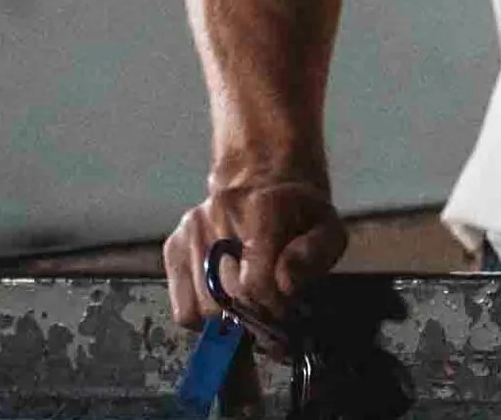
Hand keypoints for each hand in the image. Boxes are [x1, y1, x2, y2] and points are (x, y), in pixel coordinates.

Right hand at [164, 180, 346, 328]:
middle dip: (253, 315)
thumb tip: (286, 284)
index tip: (286, 308)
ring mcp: (191, 231)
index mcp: (262, 206)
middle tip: (270, 311)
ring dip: (229, 318)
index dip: (273, 306)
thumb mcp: (327, 229)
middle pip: (226, 299)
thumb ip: (315, 255)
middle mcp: (218, 214)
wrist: (266, 182)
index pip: (254, 282)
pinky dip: (205, 316)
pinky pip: (183, 309)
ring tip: (250, 302)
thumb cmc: (299, 214)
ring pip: (202, 309)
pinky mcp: (173, 246)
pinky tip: (226, 299)